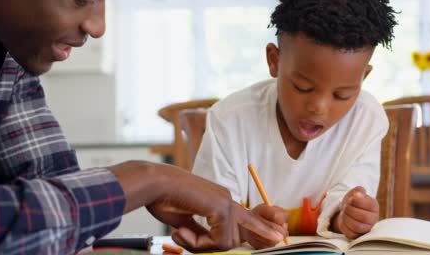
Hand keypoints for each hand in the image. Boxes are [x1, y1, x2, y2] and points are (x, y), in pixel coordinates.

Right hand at [109, 161, 283, 251]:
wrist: (154, 183)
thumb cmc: (163, 199)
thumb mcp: (186, 221)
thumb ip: (201, 232)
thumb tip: (209, 244)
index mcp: (220, 200)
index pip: (246, 221)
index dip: (259, 233)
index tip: (275, 237)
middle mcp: (227, 199)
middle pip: (245, 232)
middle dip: (234, 241)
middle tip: (208, 238)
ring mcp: (226, 202)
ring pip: (230, 241)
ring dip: (202, 245)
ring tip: (180, 234)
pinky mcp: (220, 207)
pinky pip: (220, 240)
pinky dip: (200, 243)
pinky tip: (182, 231)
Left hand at [330, 186, 378, 239]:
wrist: (347, 211)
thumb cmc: (353, 201)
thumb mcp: (356, 193)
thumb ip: (358, 191)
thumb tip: (357, 194)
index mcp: (374, 206)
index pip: (369, 205)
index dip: (357, 201)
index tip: (351, 198)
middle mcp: (373, 219)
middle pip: (364, 217)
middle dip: (350, 210)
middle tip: (346, 206)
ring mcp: (366, 228)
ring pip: (357, 226)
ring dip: (346, 218)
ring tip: (343, 212)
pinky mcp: (357, 235)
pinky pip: (350, 233)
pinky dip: (343, 225)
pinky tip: (343, 219)